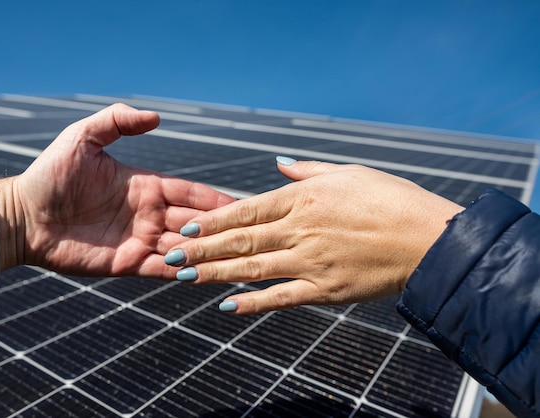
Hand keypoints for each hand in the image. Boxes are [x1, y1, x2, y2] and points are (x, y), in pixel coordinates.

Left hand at [0, 104, 234, 277]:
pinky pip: (163, 271)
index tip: (244, 204)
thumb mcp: (82, 138)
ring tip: (239, 257)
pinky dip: (185, 273)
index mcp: (146, 186)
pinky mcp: (127, 264)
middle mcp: (149, 215)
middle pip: (195, 222)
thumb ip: (116, 121)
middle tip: (253, 234)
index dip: (216, 198)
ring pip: (184, 248)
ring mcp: (139, 241)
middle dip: (221, 228)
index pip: (191, 193)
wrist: (22, 217)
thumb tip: (157, 117)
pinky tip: (207, 275)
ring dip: (209, 252)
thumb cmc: (50, 175)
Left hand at [165, 159, 462, 313]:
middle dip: (201, 249)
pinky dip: (253, 303)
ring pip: (252, 270)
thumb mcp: (348, 172)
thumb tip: (279, 163)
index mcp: (303, 198)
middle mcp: (299, 229)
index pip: (245, 210)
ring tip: (185, 277)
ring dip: (214, 274)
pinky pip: (282, 298)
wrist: (428, 238)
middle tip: (169, 256)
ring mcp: (310, 262)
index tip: (184, 227)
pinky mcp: (325, 290)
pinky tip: (227, 307)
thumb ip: (307, 170)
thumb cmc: (391, 198)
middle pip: (239, 241)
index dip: (211, 221)